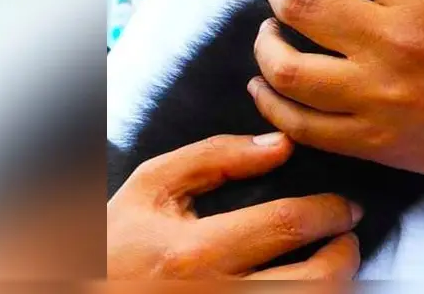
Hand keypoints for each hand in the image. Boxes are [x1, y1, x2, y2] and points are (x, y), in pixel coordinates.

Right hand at [107, 133, 362, 279]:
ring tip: (334, 265)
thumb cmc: (115, 244)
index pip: (286, 225)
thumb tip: (278, 144)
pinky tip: (304, 284)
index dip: (330, 212)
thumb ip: (215, 158)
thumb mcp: (151, 188)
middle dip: (345, 257)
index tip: (346, 207)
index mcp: (193, 253)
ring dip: (336, 285)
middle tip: (348, 238)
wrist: (76, 292)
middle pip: (313, 284)